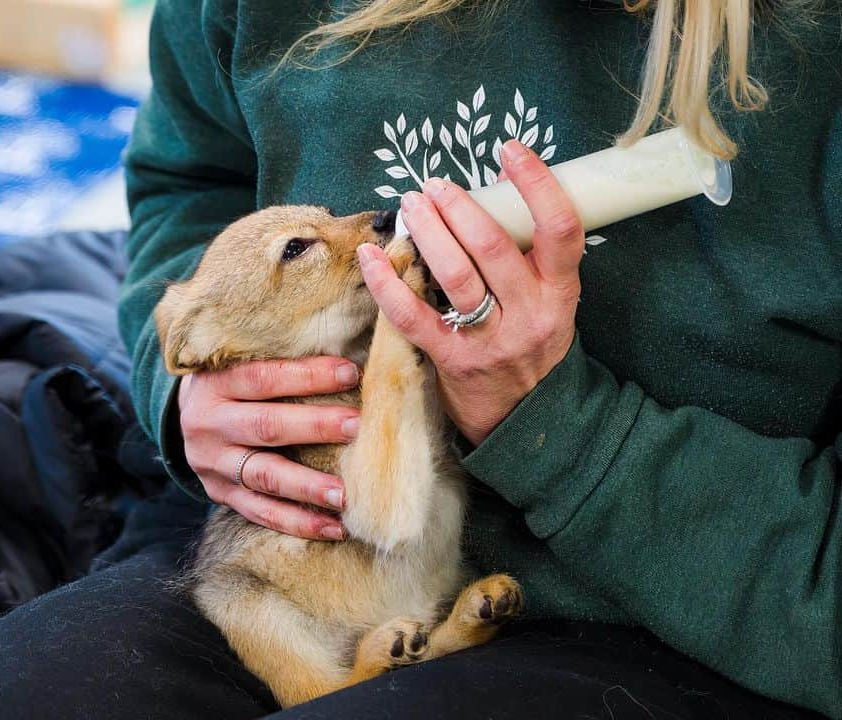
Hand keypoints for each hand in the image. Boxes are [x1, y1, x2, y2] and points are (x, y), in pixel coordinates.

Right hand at [177, 357, 360, 539]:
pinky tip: (334, 528)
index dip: (307, 376)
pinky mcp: (221, 494)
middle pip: (266, 426)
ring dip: (308, 486)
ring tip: (345, 494)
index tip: (350, 374)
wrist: (189, 414)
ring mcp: (213, 464)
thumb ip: (282, 357)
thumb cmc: (235, 380)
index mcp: (214, 383)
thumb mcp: (242, 359)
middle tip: (358, 427)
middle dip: (316, 427)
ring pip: (264, 476)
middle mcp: (208, 424)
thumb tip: (348, 359)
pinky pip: (261, 512)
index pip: (263, 377)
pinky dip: (298, 522)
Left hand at [358, 139, 583, 445]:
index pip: (561, 228)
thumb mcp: (550, 302)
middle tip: (434, 185)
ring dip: (427, 232)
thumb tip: (498, 188)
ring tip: (410, 206)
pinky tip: (370, 255)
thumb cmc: (532, 345)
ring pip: (455, 276)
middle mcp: (530, 315)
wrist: (524, 419)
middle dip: (458, 207)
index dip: (537, 183)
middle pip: (493, 247)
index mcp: (560, 294)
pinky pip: (412, 317)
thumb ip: (531, 255)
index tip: (510, 150)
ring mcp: (490, 341)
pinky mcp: (451, 361)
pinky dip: (387, 282)